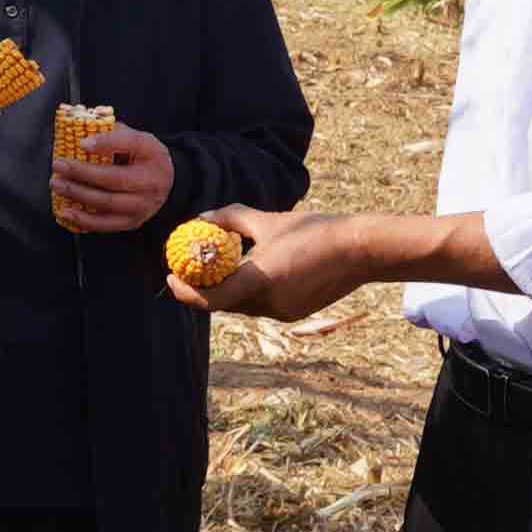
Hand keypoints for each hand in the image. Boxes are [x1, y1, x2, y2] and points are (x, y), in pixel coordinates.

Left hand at [50, 122, 174, 233]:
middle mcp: (150, 182)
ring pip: (107, 203)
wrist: (167, 183)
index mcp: (151, 154)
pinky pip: (105, 224)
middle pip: (113, 179)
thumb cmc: (143, 157)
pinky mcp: (132, 222)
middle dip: (82, 173)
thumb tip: (81, 132)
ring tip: (56, 185)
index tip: (81, 142)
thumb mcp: (137, 139)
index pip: (130, 144)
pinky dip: (83, 219)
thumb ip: (114, 134)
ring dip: (78, 194)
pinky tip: (65, 212)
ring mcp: (142, 206)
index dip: (105, 143)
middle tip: (58, 165)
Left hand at [169, 208, 372, 320]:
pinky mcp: (294, 313)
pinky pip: (262, 305)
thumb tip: (202, 218)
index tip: (171, 276)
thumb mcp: (269, 220)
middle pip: (222, 304)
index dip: (184, 291)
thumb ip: (232, 218)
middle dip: (203, 289)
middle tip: (191, 269)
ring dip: (228, 289)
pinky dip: (251, 290)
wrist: (360, 250)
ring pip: (242, 305)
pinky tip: (257, 269)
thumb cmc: (315, 230)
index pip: (208, 299)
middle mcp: (268, 304)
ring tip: (225, 264)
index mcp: (258, 281)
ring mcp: (282, 312)